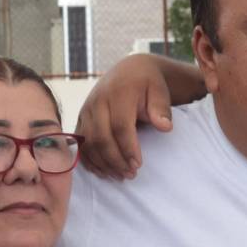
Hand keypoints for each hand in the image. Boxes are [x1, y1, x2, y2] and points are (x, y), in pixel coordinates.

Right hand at [75, 56, 174, 178]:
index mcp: (118, 93)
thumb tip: (165, 127)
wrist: (129, 71)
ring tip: (119, 176)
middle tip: (130, 175)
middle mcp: (97, 101)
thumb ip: (161, 109)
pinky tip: (103, 171)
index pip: (120, 126)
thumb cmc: (147, 84)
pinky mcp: (81, 118)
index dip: (128, 148)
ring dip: (102, 163)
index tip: (138, 165)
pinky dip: (90, 160)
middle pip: (100, 137)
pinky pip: (80, 143)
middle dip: (115, 160)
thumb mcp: (159, 92)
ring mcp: (86, 110)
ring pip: (88, 143)